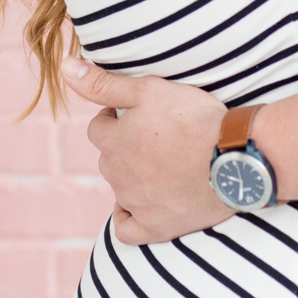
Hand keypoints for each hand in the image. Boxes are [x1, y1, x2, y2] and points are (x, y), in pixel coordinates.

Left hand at [64, 58, 232, 244]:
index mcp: (113, 142)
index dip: (115, 118)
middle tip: (155, 138)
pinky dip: (128, 217)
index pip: (98, 128)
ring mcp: (135, 203)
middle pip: (109, 158)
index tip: (137, 115)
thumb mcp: (149, 89)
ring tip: (162, 164)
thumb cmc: (195, 120)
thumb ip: (103, 83)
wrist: (234, 158)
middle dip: (124, 147)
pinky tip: (139, 206)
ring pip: (120, 188)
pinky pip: (127, 229)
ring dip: (132, 176)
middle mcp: (117, 175)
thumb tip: (64, 68)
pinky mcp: (155, 227)